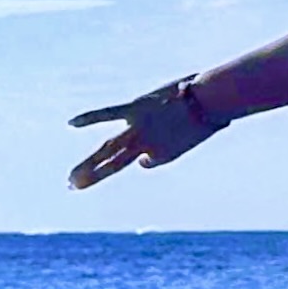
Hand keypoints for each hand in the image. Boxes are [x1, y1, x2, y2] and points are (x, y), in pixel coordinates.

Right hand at [68, 76, 224, 189]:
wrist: (210, 101)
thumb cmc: (216, 111)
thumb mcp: (208, 128)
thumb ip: (200, 128)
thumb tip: (210, 121)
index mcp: (166, 155)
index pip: (148, 161)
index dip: (149, 157)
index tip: (148, 152)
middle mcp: (148, 147)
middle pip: (114, 165)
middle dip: (94, 175)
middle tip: (73, 186)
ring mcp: (139, 130)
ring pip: (106, 150)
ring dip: (87, 165)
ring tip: (71, 179)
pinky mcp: (134, 109)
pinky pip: (107, 114)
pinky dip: (89, 117)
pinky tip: (72, 123)